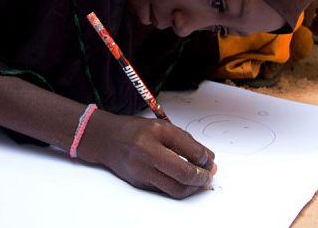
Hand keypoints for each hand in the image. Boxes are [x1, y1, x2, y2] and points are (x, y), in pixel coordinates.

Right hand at [78, 111, 215, 198]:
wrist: (106, 139)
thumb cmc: (134, 130)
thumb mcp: (161, 126)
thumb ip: (184, 141)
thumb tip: (206, 159)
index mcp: (156, 132)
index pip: (191, 150)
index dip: (206, 159)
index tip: (210, 160)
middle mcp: (147, 151)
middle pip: (184, 174)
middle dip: (202, 177)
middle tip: (209, 175)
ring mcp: (142, 169)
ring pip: (176, 189)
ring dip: (193, 188)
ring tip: (198, 181)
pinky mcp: (139, 182)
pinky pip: (165, 190)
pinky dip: (178, 187)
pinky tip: (183, 181)